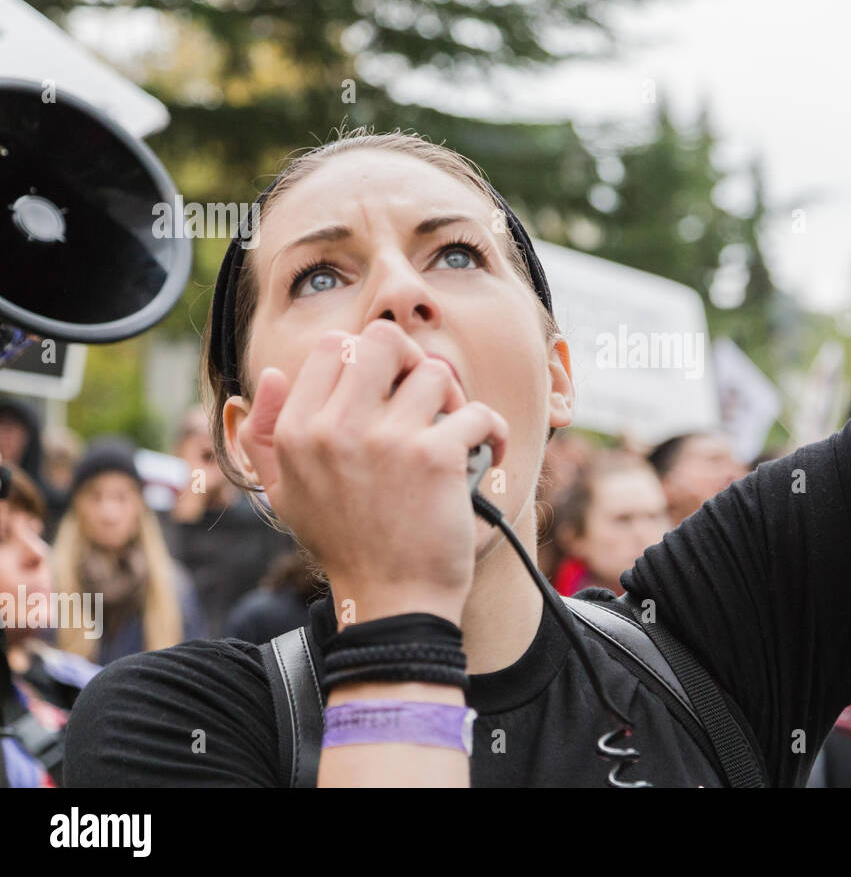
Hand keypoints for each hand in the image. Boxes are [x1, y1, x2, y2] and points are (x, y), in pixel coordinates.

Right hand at [237, 320, 506, 624]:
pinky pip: (479, 414)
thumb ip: (266, 434)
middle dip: (413, 362)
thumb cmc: (345, 546)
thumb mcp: (285, 494)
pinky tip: (486, 451)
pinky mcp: (435, 457)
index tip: (387, 392)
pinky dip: (492, 432)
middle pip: (385, 340)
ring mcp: (387, 440)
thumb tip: (269, 375)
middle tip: (426, 399)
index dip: (368, 360)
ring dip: (455, 400)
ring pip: (437, 373)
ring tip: (454, 433)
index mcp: (298, 432)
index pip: (333, 346)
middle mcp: (335, 429)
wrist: (392, 603)